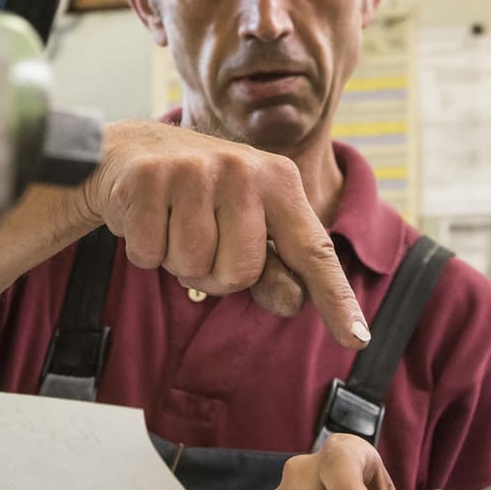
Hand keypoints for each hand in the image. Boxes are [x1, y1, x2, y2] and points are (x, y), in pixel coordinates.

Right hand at [78, 119, 366, 347]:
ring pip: (192, 267)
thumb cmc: (200, 196)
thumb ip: (272, 267)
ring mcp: (195, 171)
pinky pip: (149, 254)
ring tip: (173, 225)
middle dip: (214, 274)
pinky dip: (144, 250)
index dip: (335, 299)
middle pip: (239, 274)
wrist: (132, 151)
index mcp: (280, 180)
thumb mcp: (245, 222)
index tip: (358, 339)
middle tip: (200, 240)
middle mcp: (243, 170)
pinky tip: (147, 218)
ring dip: (176, 262)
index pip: (312, 251)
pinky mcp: (150, 179)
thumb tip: (293, 302)